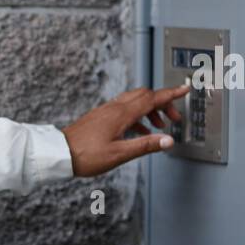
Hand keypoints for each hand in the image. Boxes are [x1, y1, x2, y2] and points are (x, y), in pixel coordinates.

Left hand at [60, 84, 189, 176]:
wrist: (59, 153)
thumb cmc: (85, 155)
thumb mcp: (119, 154)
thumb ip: (145, 145)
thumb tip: (167, 141)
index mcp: (121, 114)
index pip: (152, 98)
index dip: (171, 94)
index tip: (185, 89)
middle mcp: (114, 108)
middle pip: (144, 95)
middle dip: (162, 103)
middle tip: (173, 117)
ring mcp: (106, 111)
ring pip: (134, 102)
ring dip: (150, 110)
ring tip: (158, 127)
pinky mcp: (100, 117)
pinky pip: (123, 110)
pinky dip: (136, 116)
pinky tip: (138, 131)